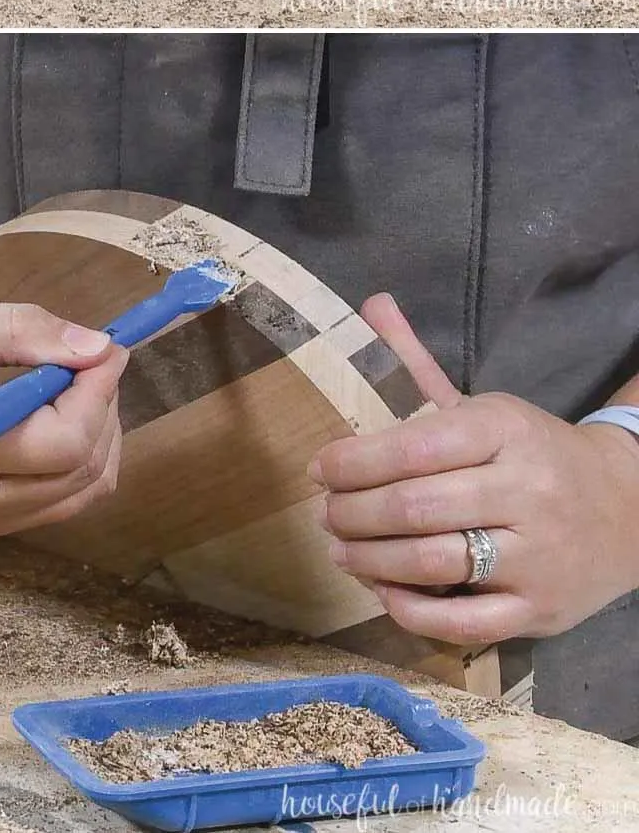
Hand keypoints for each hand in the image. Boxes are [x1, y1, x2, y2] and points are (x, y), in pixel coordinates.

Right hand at [0, 302, 126, 537]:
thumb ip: (23, 332)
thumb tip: (96, 347)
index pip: (66, 441)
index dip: (100, 391)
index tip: (108, 345)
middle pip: (84, 470)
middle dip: (105, 408)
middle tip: (91, 359)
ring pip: (81, 494)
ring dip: (99, 437)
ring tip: (76, 385)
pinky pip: (56, 504)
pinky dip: (77, 462)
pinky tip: (57, 417)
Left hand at [311, 293, 638, 643]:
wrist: (626, 510)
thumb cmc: (532, 453)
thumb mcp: (483, 406)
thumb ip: (418, 363)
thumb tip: (371, 302)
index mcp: (506, 430)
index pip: (417, 446)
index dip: (355, 462)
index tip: (317, 468)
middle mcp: (526, 491)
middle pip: (417, 507)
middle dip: (354, 513)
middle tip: (324, 514)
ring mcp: (537, 556)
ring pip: (435, 563)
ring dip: (371, 560)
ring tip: (340, 550)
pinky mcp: (539, 610)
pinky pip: (467, 623)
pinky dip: (414, 611)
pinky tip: (383, 591)